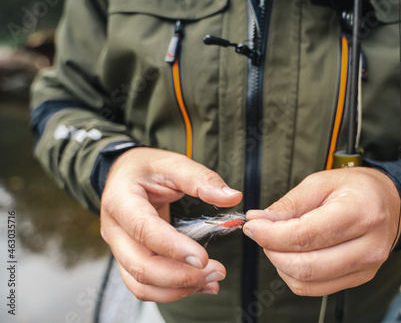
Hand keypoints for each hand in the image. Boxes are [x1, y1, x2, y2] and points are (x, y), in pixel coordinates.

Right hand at [100, 147, 241, 301]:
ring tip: (212, 280)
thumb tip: (233, 197)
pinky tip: (200, 284)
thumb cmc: (148, 168)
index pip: (143, 229)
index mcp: (120, 199)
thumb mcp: (173, 163)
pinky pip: (145, 285)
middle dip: (180, 276)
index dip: (172, 247)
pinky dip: (172, 291)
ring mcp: (119, 248)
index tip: (203, 258)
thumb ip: (202, 179)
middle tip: (217, 271)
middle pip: (140, 265)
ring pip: (141, 283)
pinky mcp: (129, 260)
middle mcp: (113, 229)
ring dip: (178, 289)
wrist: (126, 175)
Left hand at [243, 167, 400, 295]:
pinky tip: (292, 255)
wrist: (389, 202)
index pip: (306, 236)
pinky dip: (294, 275)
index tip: (254, 226)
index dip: (271, 235)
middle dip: (272, 251)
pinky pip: (316, 289)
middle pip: (306, 266)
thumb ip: (289, 204)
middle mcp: (368, 245)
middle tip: (262, 234)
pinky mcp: (360, 278)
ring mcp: (366, 267)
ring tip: (278, 242)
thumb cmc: (356, 188)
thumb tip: (259, 220)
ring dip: (281, 265)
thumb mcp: (321, 182)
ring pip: (308, 282)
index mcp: (361, 213)